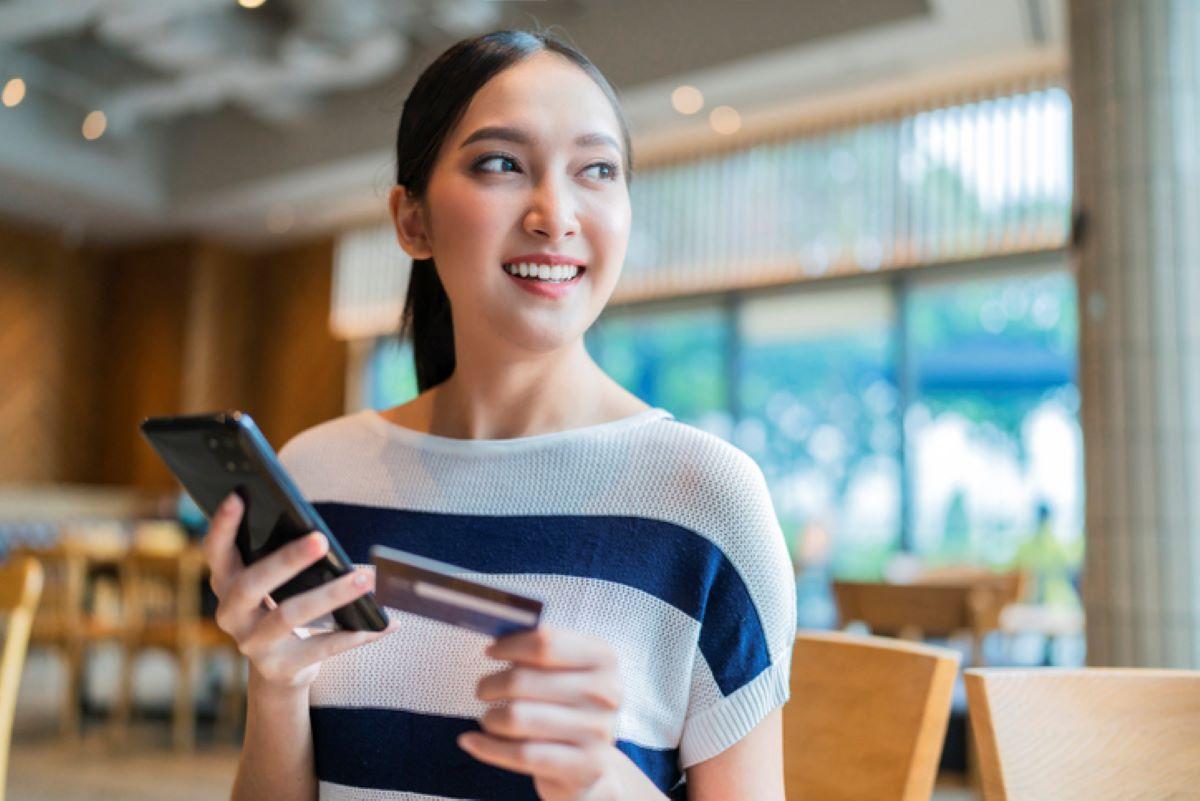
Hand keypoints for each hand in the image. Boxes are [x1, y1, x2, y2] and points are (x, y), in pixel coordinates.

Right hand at [203, 493, 396, 694]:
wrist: (281, 670)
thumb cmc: (281, 607)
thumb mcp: (275, 584)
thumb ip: (285, 559)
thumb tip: (326, 537)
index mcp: (226, 583)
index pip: (216, 550)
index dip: (223, 524)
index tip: (238, 495)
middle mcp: (231, 614)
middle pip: (252, 583)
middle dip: (287, 559)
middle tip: (321, 539)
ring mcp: (252, 644)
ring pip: (289, 615)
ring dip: (331, 594)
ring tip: (365, 579)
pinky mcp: (280, 668)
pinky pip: (322, 648)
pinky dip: (356, 634)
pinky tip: (383, 624)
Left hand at [461, 626, 624, 800]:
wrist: (593, 765)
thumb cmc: (569, 710)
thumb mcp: (567, 673)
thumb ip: (540, 653)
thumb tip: (496, 639)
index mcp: (603, 658)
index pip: (545, 643)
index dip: (510, 646)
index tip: (491, 651)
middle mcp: (606, 693)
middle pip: (522, 680)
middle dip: (491, 684)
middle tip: (483, 690)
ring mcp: (597, 731)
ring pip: (516, 717)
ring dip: (489, 718)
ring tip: (488, 718)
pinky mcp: (583, 767)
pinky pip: (520, 754)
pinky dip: (487, 747)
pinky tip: (471, 741)